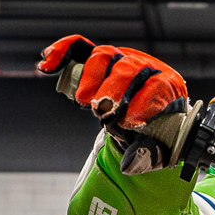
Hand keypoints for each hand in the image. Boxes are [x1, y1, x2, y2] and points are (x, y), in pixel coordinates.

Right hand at [38, 36, 188, 170]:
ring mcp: (121, 59)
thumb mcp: (159, 149)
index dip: (143, 102)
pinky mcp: (100, 60)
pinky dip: (62, 52)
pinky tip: (46, 66)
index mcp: (168, 86)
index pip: (157, 86)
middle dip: (113, 89)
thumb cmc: (157, 135)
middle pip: (128, 67)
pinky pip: (79, 48)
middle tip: (101, 112)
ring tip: (83, 102)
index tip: (129, 123)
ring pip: (104, 55)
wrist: (151, 121)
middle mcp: (145, 66)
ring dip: (91, 77)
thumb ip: (147, 156)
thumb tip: (128, 166)